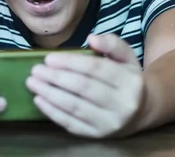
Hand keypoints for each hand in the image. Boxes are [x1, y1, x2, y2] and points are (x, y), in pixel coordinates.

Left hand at [26, 34, 144, 137]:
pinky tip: (39, 100)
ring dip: (50, 95)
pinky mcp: (98, 136)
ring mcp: (110, 123)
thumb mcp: (126, 56)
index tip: (49, 59)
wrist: (142, 111)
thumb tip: (92, 38)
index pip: (96, 69)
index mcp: (129, 81)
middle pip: (83, 88)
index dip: (71, 63)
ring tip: (32, 83)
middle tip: (36, 70)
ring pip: (75, 107)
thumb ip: (111, 43)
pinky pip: (72, 124)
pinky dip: (53, 112)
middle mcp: (122, 105)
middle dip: (56, 78)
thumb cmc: (127, 78)